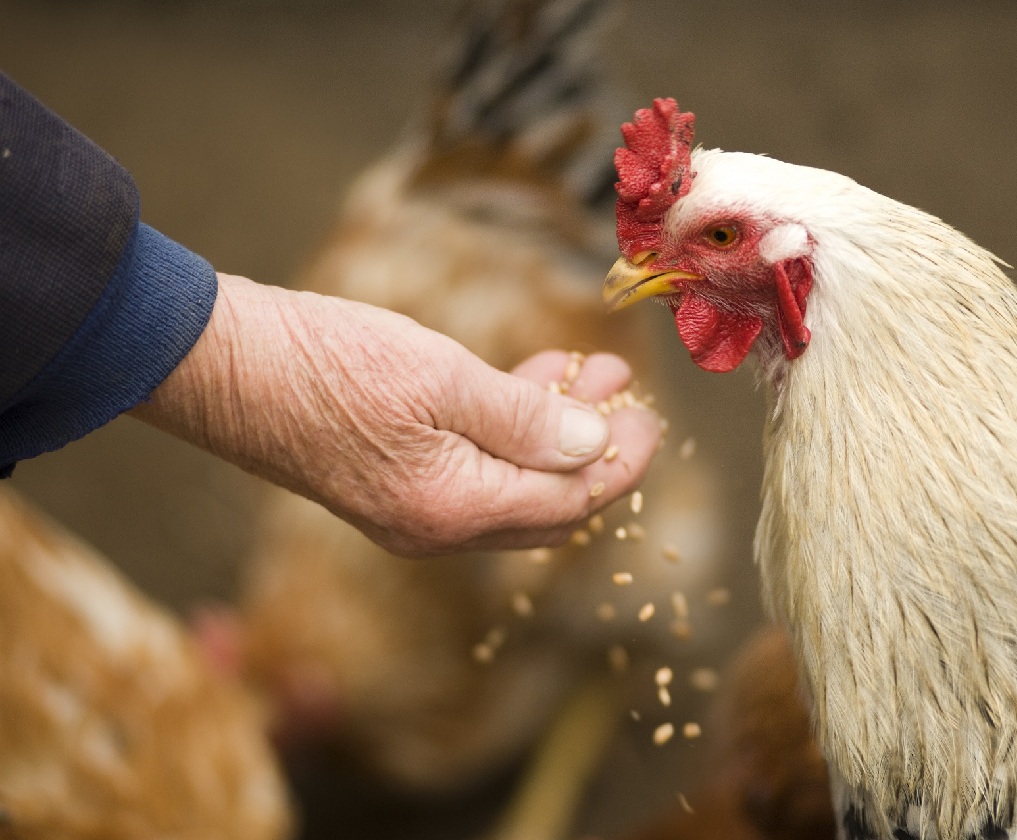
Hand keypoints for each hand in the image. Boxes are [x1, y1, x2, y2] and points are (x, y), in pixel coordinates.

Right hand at [130, 274, 660, 555]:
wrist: (217, 364)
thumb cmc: (324, 363)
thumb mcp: (440, 380)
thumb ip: (526, 419)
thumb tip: (596, 446)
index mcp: (454, 510)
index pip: (569, 503)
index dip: (619, 463)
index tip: (649, 417)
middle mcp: (436, 527)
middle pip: (548, 505)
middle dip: (596, 451)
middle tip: (627, 396)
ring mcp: (411, 509)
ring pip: (513, 482)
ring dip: (557, 431)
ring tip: (592, 372)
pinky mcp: (391, 479)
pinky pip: (474, 467)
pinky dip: (511, 428)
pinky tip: (530, 379)